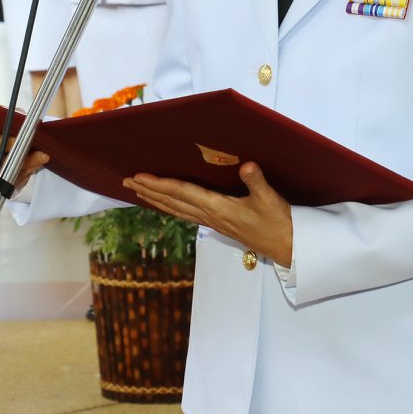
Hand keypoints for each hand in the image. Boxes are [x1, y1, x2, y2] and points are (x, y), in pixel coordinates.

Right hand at [0, 115, 47, 192]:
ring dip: (26, 159)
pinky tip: (38, 162)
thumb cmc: (5, 135)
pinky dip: (29, 168)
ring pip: (4, 164)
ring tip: (42, 154)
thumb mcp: (8, 122)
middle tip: (25, 140)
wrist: (8, 158)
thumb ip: (12, 116)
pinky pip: (13, 176)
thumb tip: (21, 118)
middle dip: (9, 142)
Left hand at [125, 163, 293, 265]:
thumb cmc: (278, 223)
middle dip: (149, 191)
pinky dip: (171, 208)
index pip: (182, 193)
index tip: (139, 177)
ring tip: (138, 192)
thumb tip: (246, 165)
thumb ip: (256, 181)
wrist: (286, 248)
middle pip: (172, 202)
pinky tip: (167, 205)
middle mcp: (210, 215)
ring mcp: (212, 222)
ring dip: (156, 200)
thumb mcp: (270, 199)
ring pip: (177, 210)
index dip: (160, 184)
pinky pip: (186, 215)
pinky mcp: (218, 225)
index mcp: (218, 207)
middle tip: (126, 181)